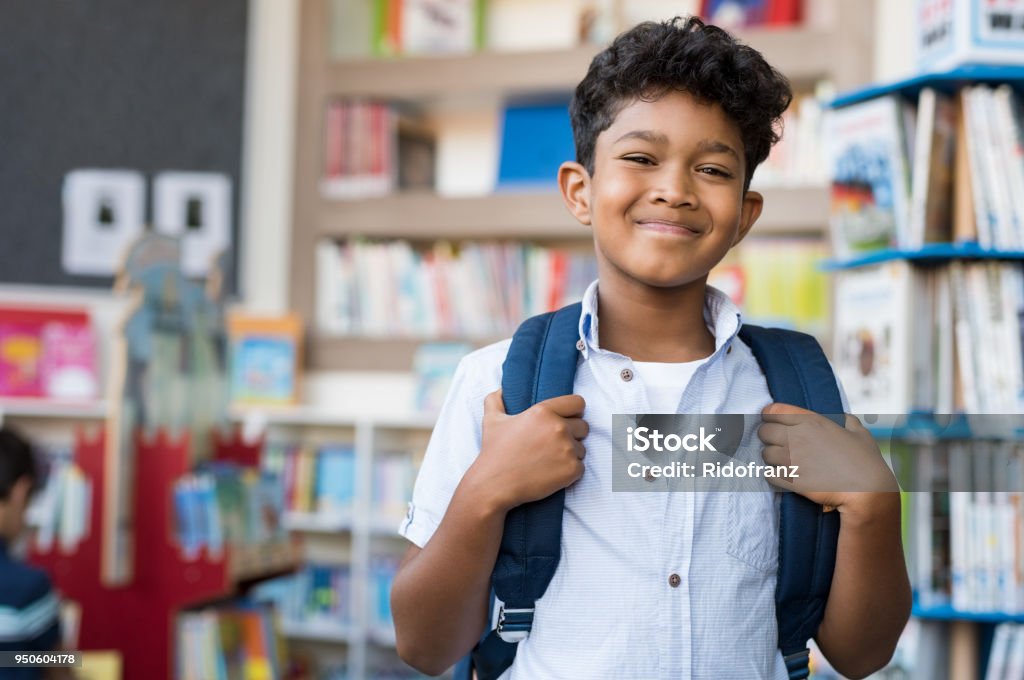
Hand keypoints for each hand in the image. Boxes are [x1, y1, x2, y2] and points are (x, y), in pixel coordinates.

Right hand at [470, 389, 588, 510]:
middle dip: (572, 434)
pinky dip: (570, 472)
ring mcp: (567, 449)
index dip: (573, 412)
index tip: (566, 420)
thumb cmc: (494, 452)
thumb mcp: (491, 421)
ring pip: (582, 449)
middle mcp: (558, 427)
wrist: (494, 485)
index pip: (578, 403)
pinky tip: (552, 473)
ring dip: (570, 454)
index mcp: (543, 411)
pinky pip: (580, 467)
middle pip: (583, 426)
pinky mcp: (571, 470)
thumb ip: (496, 400)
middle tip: (553, 445)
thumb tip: (501, 390)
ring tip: (549, 460)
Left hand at [757, 403, 898, 512]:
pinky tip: (785, 476)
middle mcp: (798, 437)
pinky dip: (774, 476)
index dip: (769, 416)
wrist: (867, 492)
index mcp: (812, 421)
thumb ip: (846, 420)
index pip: (773, 411)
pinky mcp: (791, 481)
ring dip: (772, 458)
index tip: (771, 421)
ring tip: (783, 461)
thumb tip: (841, 418)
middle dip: (768, 437)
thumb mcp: (859, 432)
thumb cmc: (866, 461)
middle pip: (764, 432)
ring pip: (765, 454)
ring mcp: (792, 460)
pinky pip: (769, 475)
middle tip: (777, 443)